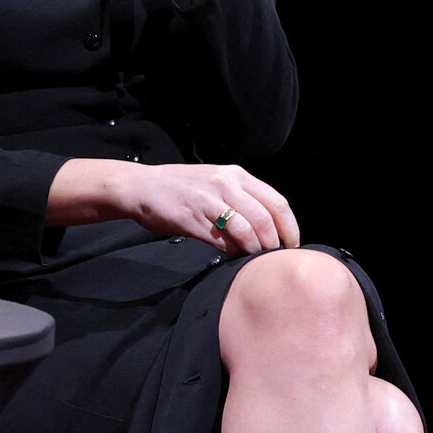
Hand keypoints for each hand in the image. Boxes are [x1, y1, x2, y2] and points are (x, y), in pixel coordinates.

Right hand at [121, 162, 299, 255]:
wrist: (142, 186)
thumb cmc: (182, 188)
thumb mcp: (217, 183)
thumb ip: (243, 199)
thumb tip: (271, 229)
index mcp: (236, 175)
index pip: (277, 203)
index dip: (289, 228)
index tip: (290, 245)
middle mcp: (224, 183)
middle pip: (265, 219)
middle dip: (272, 243)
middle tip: (271, 256)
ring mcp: (207, 200)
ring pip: (246, 230)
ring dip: (253, 250)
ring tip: (251, 257)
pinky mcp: (191, 218)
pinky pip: (222, 241)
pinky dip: (232, 252)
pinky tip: (231, 256)